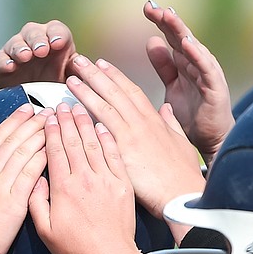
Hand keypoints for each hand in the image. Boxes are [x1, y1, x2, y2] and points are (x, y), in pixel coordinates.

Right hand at [0, 20, 77, 90]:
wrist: (30, 99)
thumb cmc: (53, 83)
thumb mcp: (68, 78)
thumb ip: (76, 71)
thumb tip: (84, 65)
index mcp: (54, 40)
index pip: (57, 30)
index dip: (57, 34)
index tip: (59, 43)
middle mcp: (34, 40)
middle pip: (34, 32)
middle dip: (38, 40)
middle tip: (42, 50)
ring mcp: (16, 50)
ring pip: (16, 43)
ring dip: (21, 48)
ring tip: (25, 56)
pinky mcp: (1, 63)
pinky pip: (0, 59)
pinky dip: (4, 62)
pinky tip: (10, 66)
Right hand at [0, 104, 49, 253]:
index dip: (13, 122)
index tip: (25, 111)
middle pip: (13, 140)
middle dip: (32, 122)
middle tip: (47, 111)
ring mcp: (1, 187)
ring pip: (24, 152)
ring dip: (41, 134)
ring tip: (55, 123)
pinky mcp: (15, 202)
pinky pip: (32, 173)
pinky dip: (43, 157)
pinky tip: (54, 147)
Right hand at [29, 103, 138, 253]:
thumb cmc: (77, 250)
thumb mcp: (45, 232)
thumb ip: (36, 203)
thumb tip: (35, 181)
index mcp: (63, 188)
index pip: (55, 150)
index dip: (51, 131)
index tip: (49, 118)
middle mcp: (85, 178)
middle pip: (74, 141)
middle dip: (67, 120)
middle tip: (63, 105)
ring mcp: (106, 179)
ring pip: (93, 143)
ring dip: (86, 123)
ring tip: (80, 108)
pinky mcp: (123, 184)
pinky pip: (114, 155)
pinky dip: (108, 139)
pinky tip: (102, 127)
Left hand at [64, 55, 204, 220]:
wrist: (182, 193)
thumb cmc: (181, 174)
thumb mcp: (180, 143)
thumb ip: (170, 123)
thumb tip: (166, 108)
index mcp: (154, 120)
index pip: (131, 91)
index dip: (115, 76)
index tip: (102, 64)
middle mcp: (141, 123)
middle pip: (115, 92)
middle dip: (95, 74)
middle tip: (79, 60)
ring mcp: (131, 135)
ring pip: (105, 105)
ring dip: (86, 89)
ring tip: (70, 77)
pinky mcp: (122, 151)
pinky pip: (101, 128)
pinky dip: (87, 116)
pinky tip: (73, 107)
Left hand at [143, 0, 232, 162]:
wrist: (210, 140)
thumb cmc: (192, 114)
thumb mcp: (172, 87)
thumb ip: (164, 65)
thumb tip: (152, 41)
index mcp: (185, 64)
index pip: (172, 38)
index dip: (160, 22)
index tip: (146, 7)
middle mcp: (197, 64)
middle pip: (181, 37)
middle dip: (168, 21)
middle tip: (152, 6)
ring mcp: (207, 74)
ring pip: (194, 48)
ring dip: (181, 31)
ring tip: (168, 16)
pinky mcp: (215, 88)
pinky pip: (206, 68)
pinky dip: (197, 55)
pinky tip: (188, 44)